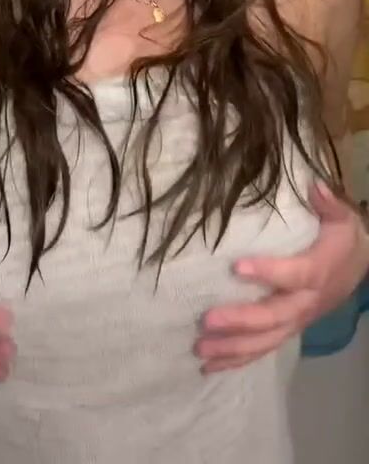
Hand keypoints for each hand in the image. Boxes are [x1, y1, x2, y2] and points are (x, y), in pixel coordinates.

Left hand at [196, 181, 368, 373]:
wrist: (358, 266)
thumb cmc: (341, 238)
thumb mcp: (341, 217)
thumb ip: (328, 202)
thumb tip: (314, 185)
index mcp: (316, 271)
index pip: (292, 274)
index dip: (267, 272)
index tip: (236, 267)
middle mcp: (304, 302)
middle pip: (272, 317)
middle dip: (239, 321)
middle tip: (206, 321)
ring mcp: (295, 320)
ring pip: (264, 341)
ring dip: (232, 348)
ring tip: (200, 350)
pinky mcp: (287, 329)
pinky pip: (262, 349)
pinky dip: (237, 360)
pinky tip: (210, 367)